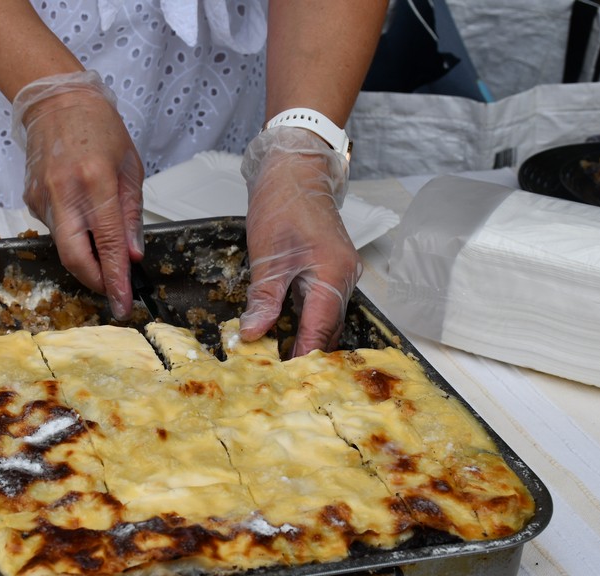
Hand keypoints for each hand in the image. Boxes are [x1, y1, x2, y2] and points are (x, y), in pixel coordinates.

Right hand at [12, 71, 143, 318]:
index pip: (107, 243)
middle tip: (113, 293)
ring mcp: (42, 198)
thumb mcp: (130, 168)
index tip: (123, 302)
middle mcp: (64, 193)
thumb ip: (130, 216)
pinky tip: (83, 219)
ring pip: (64, 247)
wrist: (56, 102)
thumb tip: (132, 256)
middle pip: (75, 257)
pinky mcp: (31, 200)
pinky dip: (73, 236)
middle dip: (96, 282)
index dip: (116, 278)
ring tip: (105, 252)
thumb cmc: (99, 129)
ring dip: (86, 259)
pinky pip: (55, 230)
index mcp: (95, 182)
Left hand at [239, 126, 361, 355]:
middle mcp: (345, 278)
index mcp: (332, 275)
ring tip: (280, 362)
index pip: (319, 329)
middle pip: (328, 329)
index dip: (302, 356)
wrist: (295, 172)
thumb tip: (254, 334)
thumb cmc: (282, 205)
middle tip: (279, 377)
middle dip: (305, 354)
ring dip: (306, 340)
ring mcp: (342, 274)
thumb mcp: (266, 257)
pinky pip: (323, 305)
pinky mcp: (333, 270)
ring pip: (326, 319)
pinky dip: (306, 322)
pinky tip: (287, 334)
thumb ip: (264, 299)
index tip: (285, 379)